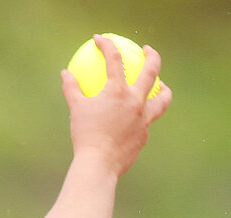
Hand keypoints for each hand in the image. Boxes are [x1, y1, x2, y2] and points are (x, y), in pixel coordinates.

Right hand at [60, 36, 171, 176]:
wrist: (98, 165)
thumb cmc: (84, 136)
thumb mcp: (75, 109)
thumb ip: (72, 88)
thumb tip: (65, 73)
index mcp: (118, 91)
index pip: (114, 59)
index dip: (107, 45)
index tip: (101, 40)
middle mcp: (136, 101)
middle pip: (152, 70)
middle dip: (151, 55)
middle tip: (146, 50)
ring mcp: (144, 118)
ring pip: (163, 98)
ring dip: (164, 89)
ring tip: (161, 86)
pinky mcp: (144, 135)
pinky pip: (148, 120)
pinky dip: (145, 115)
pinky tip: (141, 116)